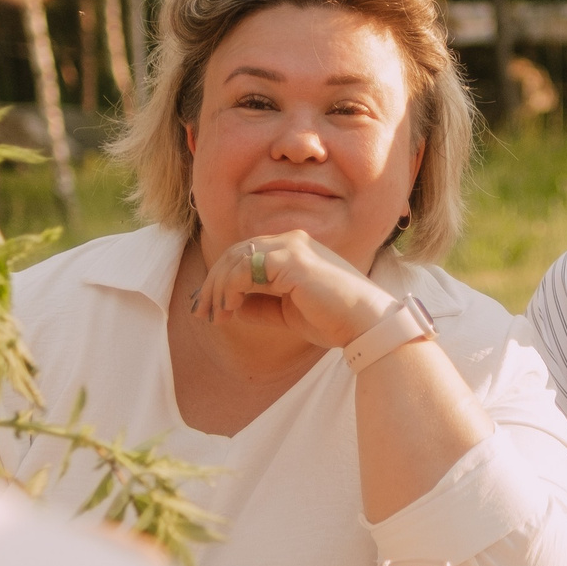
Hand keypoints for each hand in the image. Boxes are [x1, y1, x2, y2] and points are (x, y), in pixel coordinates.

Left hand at [190, 230, 392, 350]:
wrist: (365, 323)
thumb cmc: (332, 319)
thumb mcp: (286, 313)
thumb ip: (259, 305)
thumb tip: (230, 306)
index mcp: (294, 249)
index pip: (246, 255)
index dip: (222, 280)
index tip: (209, 308)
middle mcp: (292, 241)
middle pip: (236, 253)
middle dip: (213, 283)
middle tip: (201, 312)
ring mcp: (292, 246)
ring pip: (237, 258)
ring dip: (218, 287)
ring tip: (214, 314)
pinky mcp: (291, 259)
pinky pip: (246, 268)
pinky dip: (230, 287)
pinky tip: (229, 307)